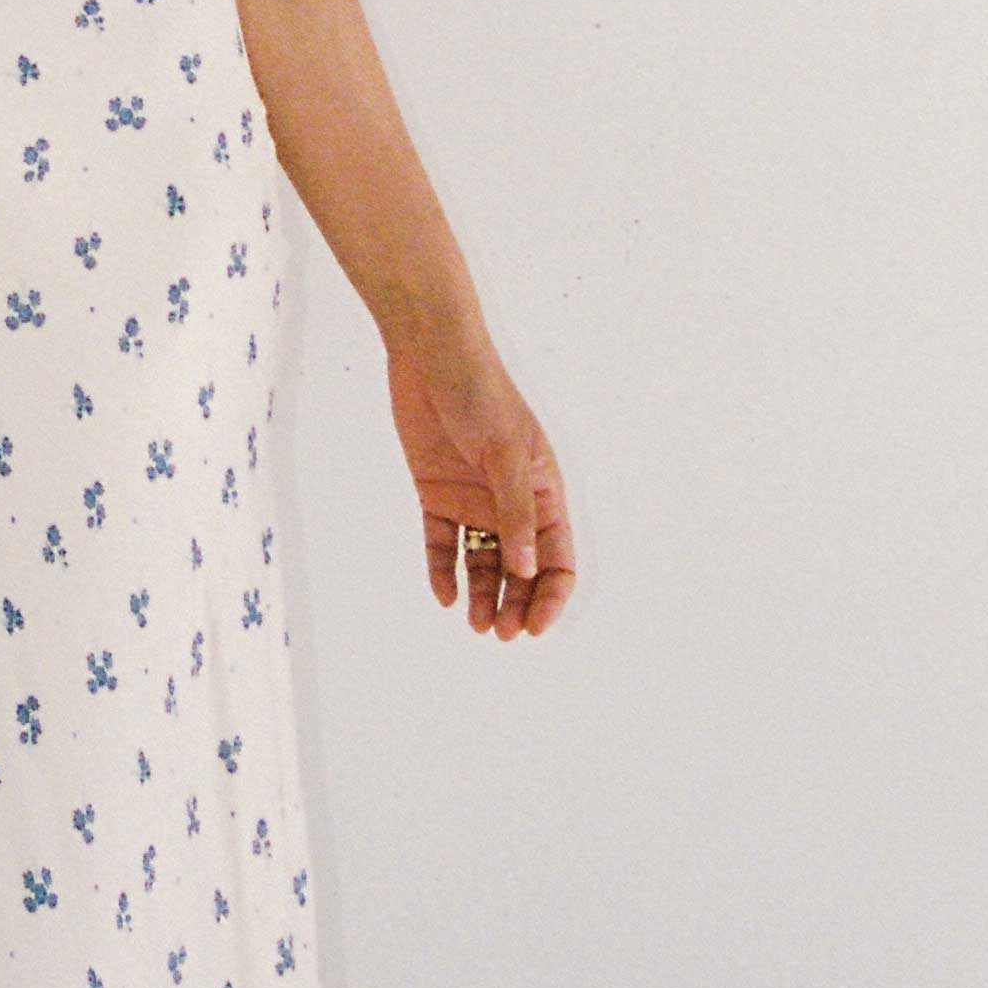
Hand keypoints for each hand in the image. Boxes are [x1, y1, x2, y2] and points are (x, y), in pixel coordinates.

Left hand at [383, 306, 575, 640]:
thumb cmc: (481, 394)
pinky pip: (442, 544)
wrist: (430, 356)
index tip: (534, 626)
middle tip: (501, 632)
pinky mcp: (437, 494)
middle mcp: (511, 503)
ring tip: (478, 624)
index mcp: (544, 493)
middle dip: (516, 604)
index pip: (557, 558)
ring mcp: (474, 500)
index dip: (550, 595)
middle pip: (521, 569)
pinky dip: (444, 571)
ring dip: (484, 595)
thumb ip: (515, 514)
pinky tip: (445, 595)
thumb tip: (527, 571)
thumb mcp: (507, 455)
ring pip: (483, 563)